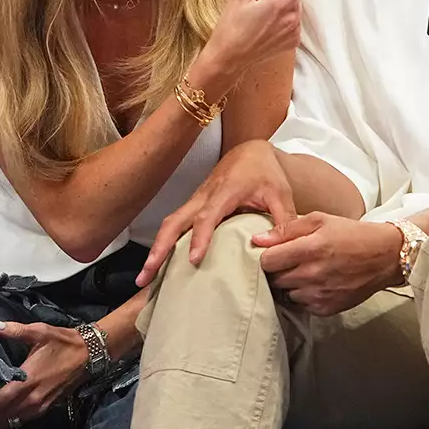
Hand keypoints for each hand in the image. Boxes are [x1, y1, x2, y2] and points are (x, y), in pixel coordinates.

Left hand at [0, 321, 87, 428]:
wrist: (92, 353)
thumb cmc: (65, 342)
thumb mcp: (41, 332)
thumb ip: (15, 330)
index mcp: (29, 379)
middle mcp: (34, 396)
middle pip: (3, 416)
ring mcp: (42, 404)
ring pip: (13, 421)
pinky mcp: (48, 406)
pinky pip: (25, 419)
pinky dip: (12, 419)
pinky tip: (5, 416)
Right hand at [137, 140, 294, 286]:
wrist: (251, 151)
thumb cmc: (266, 173)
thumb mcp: (281, 193)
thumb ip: (283, 219)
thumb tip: (272, 246)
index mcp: (225, 191)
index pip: (207, 216)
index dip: (199, 237)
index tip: (193, 260)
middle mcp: (204, 196)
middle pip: (175, 221)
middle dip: (159, 248)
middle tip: (146, 276)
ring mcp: (195, 201)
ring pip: (169, 224)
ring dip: (155, 249)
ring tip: (144, 278)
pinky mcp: (193, 206)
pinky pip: (174, 225)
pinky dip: (163, 244)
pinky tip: (158, 265)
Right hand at [198, 0, 345, 81]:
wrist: (228, 58)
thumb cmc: (231, 24)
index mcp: (280, 1)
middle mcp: (292, 16)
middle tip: (257, 3)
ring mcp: (294, 30)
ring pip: (292, 6)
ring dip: (279, 6)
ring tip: (258, 18)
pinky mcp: (293, 41)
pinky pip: (291, 21)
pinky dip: (280, 20)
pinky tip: (264, 28)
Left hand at [253, 212, 403, 315]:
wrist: (385, 256)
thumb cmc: (352, 234)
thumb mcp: (321, 220)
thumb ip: (287, 229)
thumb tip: (256, 239)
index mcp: (311, 248)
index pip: (267, 261)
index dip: (267, 256)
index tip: (274, 253)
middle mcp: (313, 274)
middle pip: (274, 279)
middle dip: (278, 270)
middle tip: (290, 261)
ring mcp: (320, 294)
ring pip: (285, 293)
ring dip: (290, 284)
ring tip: (306, 272)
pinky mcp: (326, 308)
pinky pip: (301, 304)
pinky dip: (304, 295)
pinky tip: (317, 283)